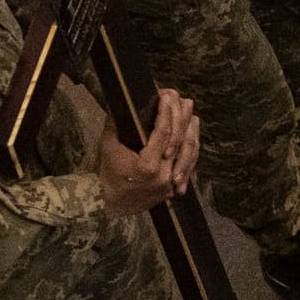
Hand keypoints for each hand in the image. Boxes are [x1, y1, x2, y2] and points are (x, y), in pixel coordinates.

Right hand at [99, 89, 199, 214]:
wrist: (108, 202)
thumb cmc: (107, 172)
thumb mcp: (108, 145)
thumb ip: (116, 123)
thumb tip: (123, 100)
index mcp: (147, 166)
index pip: (163, 133)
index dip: (166, 113)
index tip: (166, 97)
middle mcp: (163, 176)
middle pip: (179, 141)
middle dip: (182, 118)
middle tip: (183, 100)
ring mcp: (170, 184)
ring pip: (188, 154)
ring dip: (191, 131)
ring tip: (191, 113)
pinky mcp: (173, 188)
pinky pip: (187, 166)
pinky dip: (190, 149)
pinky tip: (192, 135)